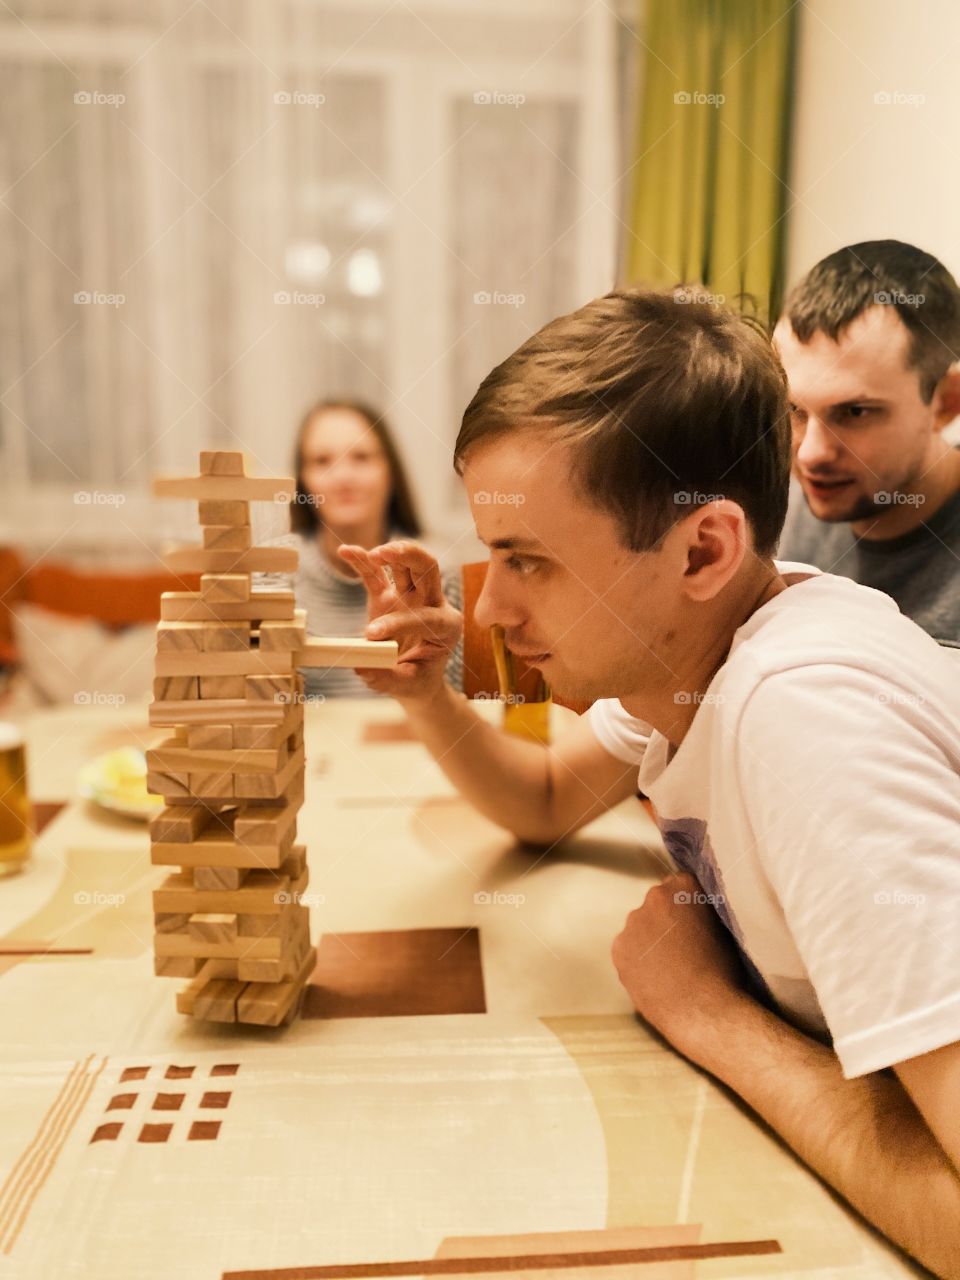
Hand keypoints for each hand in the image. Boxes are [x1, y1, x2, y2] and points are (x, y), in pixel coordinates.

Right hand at [338, 540, 461, 701]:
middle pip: (428, 568)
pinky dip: (362, 561)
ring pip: (406, 563)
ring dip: (391, 552)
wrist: (415, 679)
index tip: (371, 633)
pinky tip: (345, 551)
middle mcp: (432, 604)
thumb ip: (384, 678)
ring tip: (373, 554)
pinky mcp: (389, 596)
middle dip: (411, 556)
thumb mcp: (405, 686)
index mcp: (446, 627)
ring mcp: (410, 596)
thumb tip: (361, 666)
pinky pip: (376, 574)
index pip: (427, 616)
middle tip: (387, 554)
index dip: (399, 622)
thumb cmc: (416, 681)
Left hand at [611, 872, 750, 1059]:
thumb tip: (694, 907)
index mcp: (684, 885)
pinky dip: (638, 960)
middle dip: (665, 921)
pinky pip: (628, 949)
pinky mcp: (619, 948)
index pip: (679, 885)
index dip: (686, 907)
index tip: (693, 925)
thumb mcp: (724, 928)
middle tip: (682, 948)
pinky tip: (655, 978)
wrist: (705, 1011)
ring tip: (669, 968)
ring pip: (640, 927)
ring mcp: (633, 922)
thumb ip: (703, 909)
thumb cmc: (725, 971)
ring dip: (650, 940)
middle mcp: (654, 896)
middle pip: (656, 904)